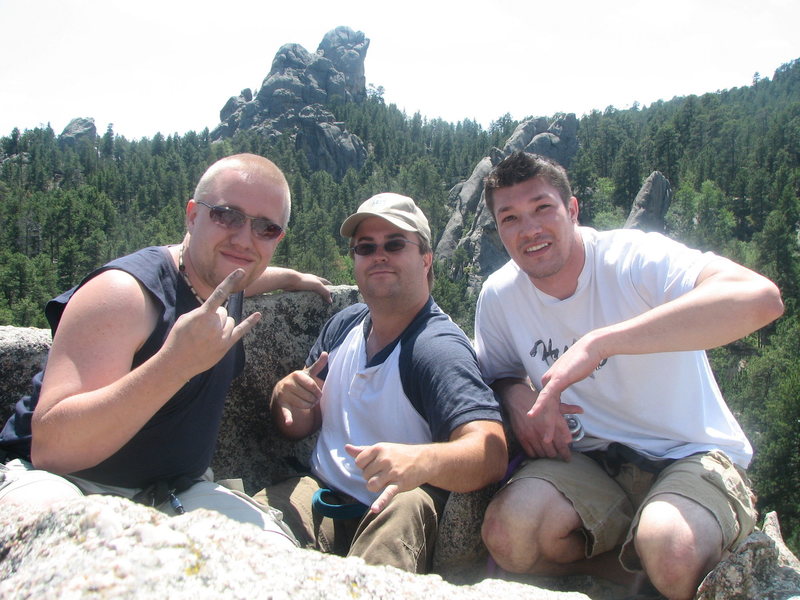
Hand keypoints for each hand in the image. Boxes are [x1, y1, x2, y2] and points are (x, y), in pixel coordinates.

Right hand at [163, 269, 260, 377]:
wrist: (177, 362)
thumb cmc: (178, 338)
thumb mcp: (185, 319)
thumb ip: (202, 312)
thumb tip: (215, 311)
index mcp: (203, 314)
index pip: (220, 293)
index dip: (230, 281)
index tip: (240, 271)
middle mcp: (215, 324)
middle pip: (223, 312)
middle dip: (215, 316)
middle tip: (202, 328)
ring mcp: (222, 336)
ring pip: (230, 321)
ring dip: (221, 324)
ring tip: (207, 336)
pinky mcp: (226, 345)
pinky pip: (241, 331)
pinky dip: (250, 322)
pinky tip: (258, 315)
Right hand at [272, 352, 326, 425]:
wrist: (282, 389)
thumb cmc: (299, 381)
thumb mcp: (308, 373)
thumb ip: (318, 365)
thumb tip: (326, 353)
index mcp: (296, 374)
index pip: (312, 385)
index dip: (318, 392)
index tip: (318, 393)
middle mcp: (288, 383)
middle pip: (309, 396)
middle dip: (314, 400)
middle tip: (313, 399)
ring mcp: (284, 394)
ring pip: (303, 405)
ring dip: (308, 406)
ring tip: (308, 402)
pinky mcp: (282, 404)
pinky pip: (286, 412)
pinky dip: (288, 418)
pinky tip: (289, 422)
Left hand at [292, 273, 331, 302]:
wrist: (289, 280)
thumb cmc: (303, 281)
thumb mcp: (317, 285)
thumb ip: (325, 292)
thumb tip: (331, 300)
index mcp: (315, 278)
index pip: (325, 282)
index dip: (329, 285)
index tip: (333, 290)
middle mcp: (310, 281)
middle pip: (318, 286)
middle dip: (322, 291)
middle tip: (326, 298)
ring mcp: (303, 285)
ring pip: (311, 290)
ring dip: (314, 295)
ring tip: (317, 302)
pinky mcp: (297, 289)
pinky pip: (304, 294)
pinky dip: (307, 298)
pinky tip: (307, 302)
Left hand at [345, 443, 424, 513]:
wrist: (425, 460)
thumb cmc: (400, 454)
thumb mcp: (383, 448)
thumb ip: (363, 450)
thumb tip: (346, 447)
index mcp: (379, 448)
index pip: (359, 462)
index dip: (365, 466)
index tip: (375, 465)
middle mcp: (385, 459)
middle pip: (365, 475)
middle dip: (372, 476)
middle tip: (384, 472)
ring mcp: (392, 472)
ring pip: (371, 485)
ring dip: (375, 487)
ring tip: (385, 482)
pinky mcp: (399, 484)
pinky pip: (387, 494)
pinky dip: (380, 502)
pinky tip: (374, 509)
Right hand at [503, 382, 580, 460]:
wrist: (518, 399)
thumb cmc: (538, 402)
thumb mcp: (554, 404)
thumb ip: (568, 410)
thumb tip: (581, 410)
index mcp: (552, 424)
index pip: (561, 445)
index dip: (566, 454)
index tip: (568, 459)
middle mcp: (542, 431)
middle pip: (552, 452)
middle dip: (556, 455)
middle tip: (557, 454)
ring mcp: (532, 435)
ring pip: (542, 454)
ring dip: (546, 455)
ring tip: (548, 453)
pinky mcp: (522, 437)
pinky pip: (530, 453)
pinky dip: (535, 454)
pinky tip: (538, 451)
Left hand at [525, 335, 601, 458]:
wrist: (592, 348)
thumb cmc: (585, 360)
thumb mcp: (573, 373)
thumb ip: (567, 379)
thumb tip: (567, 381)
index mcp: (551, 381)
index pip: (549, 403)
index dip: (552, 418)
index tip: (555, 430)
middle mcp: (548, 381)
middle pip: (546, 407)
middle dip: (547, 425)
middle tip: (547, 440)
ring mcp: (551, 380)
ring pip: (546, 405)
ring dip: (548, 423)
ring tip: (547, 438)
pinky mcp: (557, 379)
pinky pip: (547, 396)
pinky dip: (541, 407)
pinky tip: (534, 415)